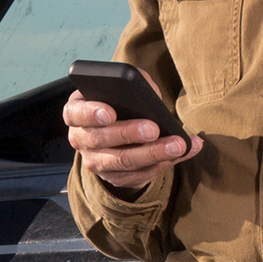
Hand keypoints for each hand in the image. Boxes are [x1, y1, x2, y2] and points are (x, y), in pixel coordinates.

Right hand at [63, 80, 201, 189]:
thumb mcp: (121, 88)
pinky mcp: (116, 178)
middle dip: (129, 134)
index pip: (76, 113)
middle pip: (101, 140)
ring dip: (153, 153)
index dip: (91, 114)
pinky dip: (166, 162)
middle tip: (153, 129)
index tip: (110, 113)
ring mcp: (97, 162)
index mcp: (77, 112)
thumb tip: (152, 96)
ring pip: (123, 161)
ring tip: (178, 144)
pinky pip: (140, 174)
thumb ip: (133, 83)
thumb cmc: (120, 104)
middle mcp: (81, 139)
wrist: (120, 134)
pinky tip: (186, 151)